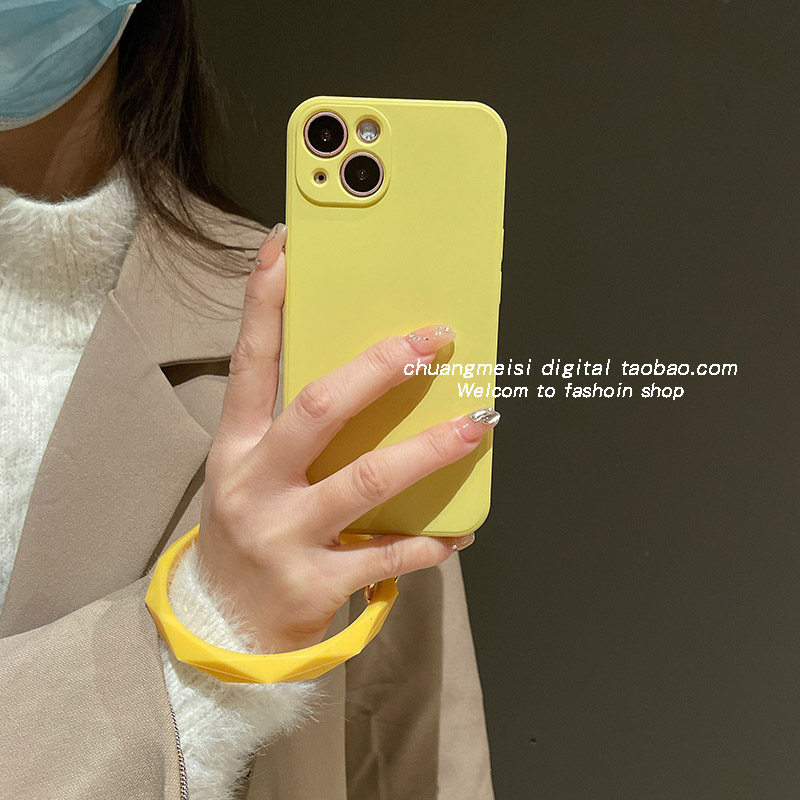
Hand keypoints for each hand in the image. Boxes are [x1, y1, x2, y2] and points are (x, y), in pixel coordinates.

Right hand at [195, 223, 499, 652]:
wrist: (220, 627)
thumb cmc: (249, 531)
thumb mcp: (254, 473)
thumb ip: (297, 432)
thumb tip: (371, 378)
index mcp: (236, 448)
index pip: (250, 362)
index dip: (265, 303)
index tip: (287, 246)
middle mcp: (254, 484)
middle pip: (320, 408)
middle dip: (381, 369)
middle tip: (435, 339)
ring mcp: (282, 535)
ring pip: (367, 479)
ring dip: (430, 449)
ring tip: (480, 425)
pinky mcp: (313, 584)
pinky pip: (386, 555)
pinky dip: (429, 542)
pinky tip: (459, 531)